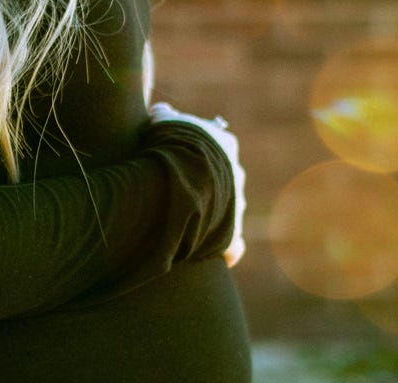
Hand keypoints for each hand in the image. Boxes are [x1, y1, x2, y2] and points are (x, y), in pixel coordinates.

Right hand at [148, 103, 246, 266]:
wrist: (183, 177)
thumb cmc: (172, 145)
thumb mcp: (164, 122)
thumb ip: (164, 116)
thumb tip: (160, 111)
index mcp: (225, 146)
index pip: (218, 148)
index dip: (198, 156)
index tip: (182, 161)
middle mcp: (237, 175)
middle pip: (223, 182)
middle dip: (206, 189)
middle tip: (182, 196)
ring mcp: (236, 205)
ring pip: (228, 213)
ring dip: (211, 218)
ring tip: (187, 225)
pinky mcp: (231, 234)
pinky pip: (233, 246)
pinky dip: (225, 252)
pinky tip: (214, 256)